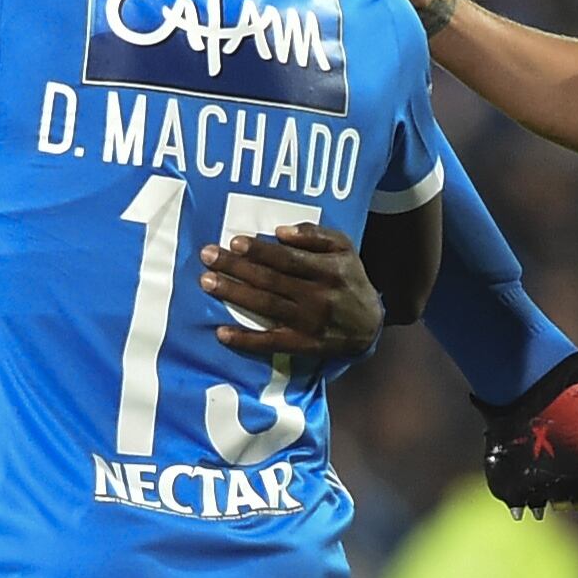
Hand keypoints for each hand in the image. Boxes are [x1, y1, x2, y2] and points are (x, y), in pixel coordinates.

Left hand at [201, 222, 385, 359]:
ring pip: (265, 306)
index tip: (234, 242)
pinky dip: (245, 339)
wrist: (369, 326)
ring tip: (207, 282)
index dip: (260, 251)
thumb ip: (316, 235)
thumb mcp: (344, 249)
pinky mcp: (302, 345)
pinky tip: (222, 332)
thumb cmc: (349, 279)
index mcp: (327, 270)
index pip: (288, 259)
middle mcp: (317, 297)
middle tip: (208, 256)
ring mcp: (308, 324)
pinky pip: (270, 343)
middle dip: (236, 268)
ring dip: (234, 294)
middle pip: (271, 280)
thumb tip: (281, 231)